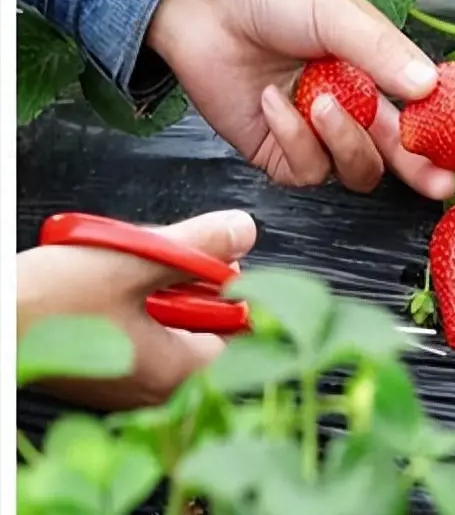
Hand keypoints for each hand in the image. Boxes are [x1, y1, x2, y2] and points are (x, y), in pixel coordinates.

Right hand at [17, 211, 256, 409]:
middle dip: (185, 280)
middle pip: (200, 322)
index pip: (236, 328)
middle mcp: (155, 388)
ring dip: (153, 285)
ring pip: (165, 322)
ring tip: (125, 260)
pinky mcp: (99, 370)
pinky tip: (103, 280)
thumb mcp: (135, 260)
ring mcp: (124, 382)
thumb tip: (243, 230)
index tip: (208, 258)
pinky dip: (128, 301)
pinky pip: (133, 330)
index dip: (227, 287)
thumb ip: (198, 247)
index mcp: (176, 371)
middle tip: (157, 252)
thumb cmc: (48, 303)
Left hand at [146, 0, 454, 198]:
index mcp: (374, 71)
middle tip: (437, 182)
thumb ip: (381, 52)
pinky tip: (274, 102)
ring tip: (319, 102)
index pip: (418, 113)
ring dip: (343, 141)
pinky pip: (305, 170)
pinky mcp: (277, 152)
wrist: (197, 1)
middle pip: (396, 154)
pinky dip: (294, 139)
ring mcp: (314, 133)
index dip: (441, 134)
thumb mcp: (334, 12)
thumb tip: (428, 86)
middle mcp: (351, 107)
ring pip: (355, 169)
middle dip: (419, 170)